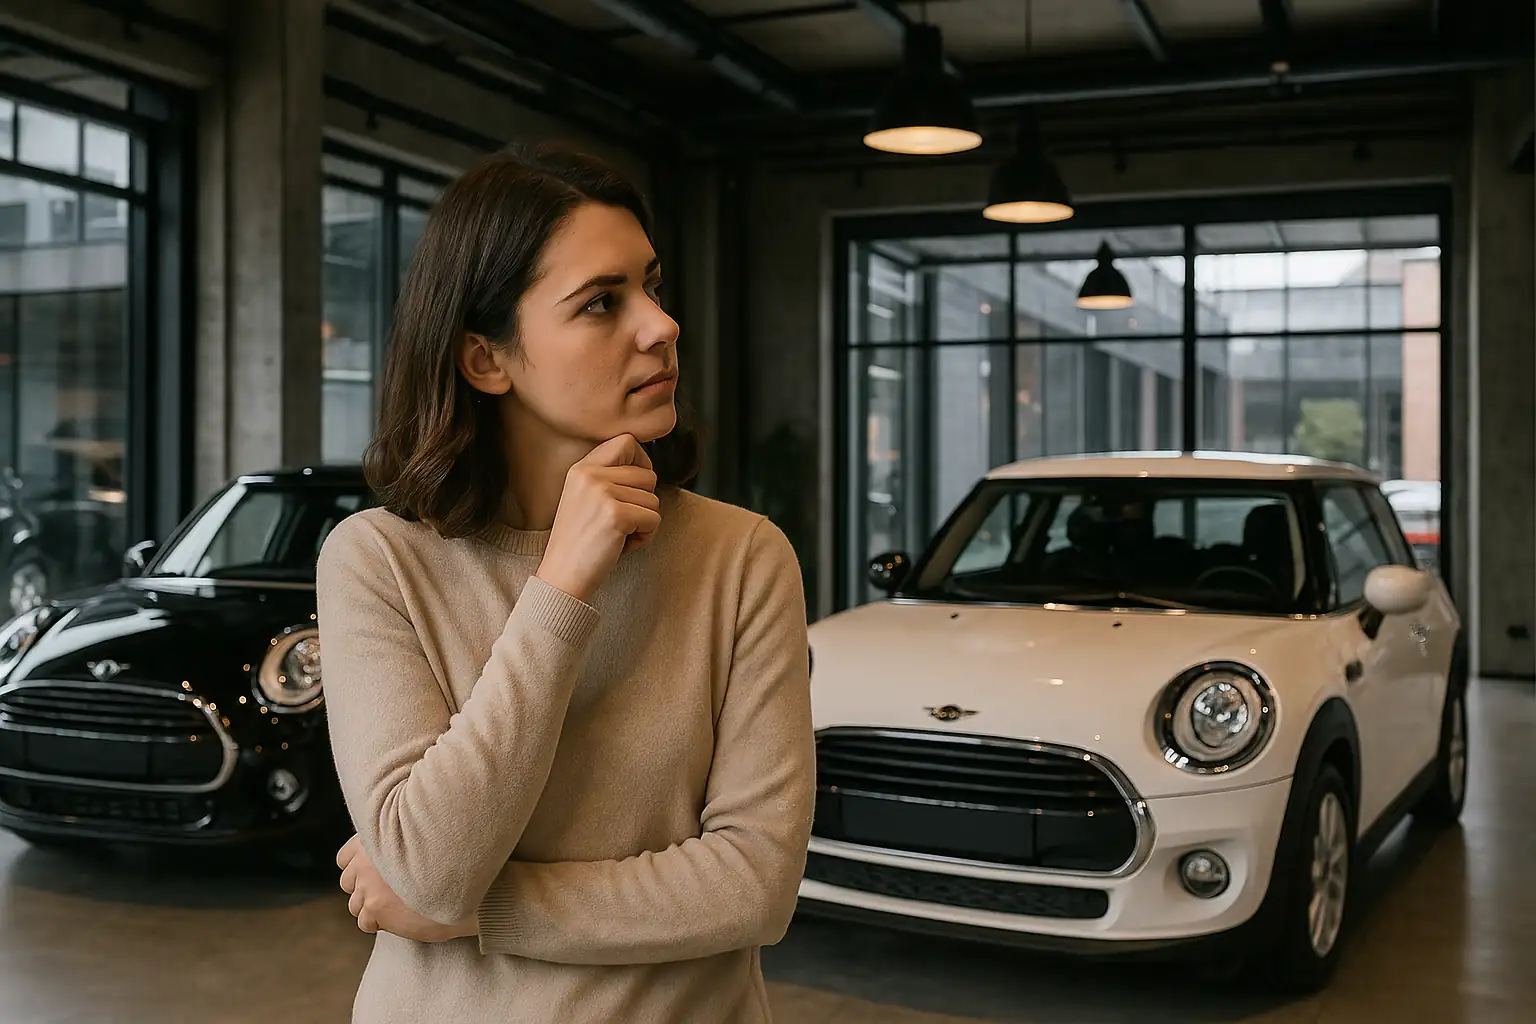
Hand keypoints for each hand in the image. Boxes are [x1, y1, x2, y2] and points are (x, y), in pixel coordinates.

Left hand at [337, 835, 476, 941]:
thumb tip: (375, 866)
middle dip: (365, 890)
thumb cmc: (450, 867)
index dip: (359, 869)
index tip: (376, 876)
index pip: (344, 858)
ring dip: (374, 908)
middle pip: (347, 883)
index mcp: (376, 838)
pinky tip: (402, 916)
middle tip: (391, 893)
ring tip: (400, 906)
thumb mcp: (418, 844)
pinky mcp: (376, 907)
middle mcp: (368, 858)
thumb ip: (393, 849)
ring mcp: (369, 883)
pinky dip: (381, 923)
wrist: (470, 887)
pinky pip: (366, 922)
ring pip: (355, 905)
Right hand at [536, 434, 660, 602]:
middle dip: (644, 502)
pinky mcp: (617, 515)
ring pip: (654, 500)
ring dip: (644, 523)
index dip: (641, 462)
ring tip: (618, 536)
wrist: (561, 576)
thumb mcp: (584, 498)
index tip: (635, 486)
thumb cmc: (579, 542)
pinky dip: (645, 538)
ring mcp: (603, 494)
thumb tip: (647, 468)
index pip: (626, 441)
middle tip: (622, 522)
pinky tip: (622, 546)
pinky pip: (654, 520)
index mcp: (581, 468)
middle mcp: (591, 475)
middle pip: (648, 474)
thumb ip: (608, 477)